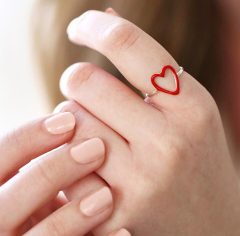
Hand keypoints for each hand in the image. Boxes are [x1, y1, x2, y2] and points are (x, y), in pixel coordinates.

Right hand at [0, 112, 113, 234]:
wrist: (54, 231)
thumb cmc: (45, 202)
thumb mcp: (37, 179)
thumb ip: (46, 160)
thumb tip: (75, 118)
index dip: (29, 137)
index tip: (69, 120)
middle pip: (6, 203)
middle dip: (52, 171)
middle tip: (97, 147)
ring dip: (72, 217)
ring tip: (107, 195)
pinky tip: (124, 232)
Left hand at [58, 9, 239, 234]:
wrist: (211, 231)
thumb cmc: (197, 161)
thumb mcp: (189, 110)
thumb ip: (149, 64)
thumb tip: (107, 13)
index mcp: (193, 104)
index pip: (128, 43)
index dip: (94, 26)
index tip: (78, 26)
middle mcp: (170, 139)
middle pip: (83, 80)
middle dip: (79, 82)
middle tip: (91, 96)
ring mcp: (143, 180)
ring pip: (67, 119)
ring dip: (73, 121)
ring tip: (97, 134)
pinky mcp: (115, 213)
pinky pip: (64, 165)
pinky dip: (70, 159)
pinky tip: (91, 169)